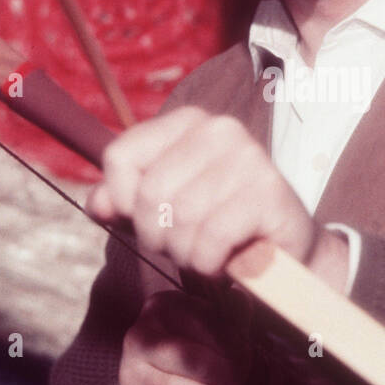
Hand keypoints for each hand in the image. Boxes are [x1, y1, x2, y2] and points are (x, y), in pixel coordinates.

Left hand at [85, 106, 348, 289]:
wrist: (286, 252)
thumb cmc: (220, 226)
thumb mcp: (167, 209)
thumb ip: (127, 201)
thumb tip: (98, 203)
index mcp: (189, 121)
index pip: (121, 156)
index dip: (125, 200)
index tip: (154, 217)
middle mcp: (220, 129)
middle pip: (150, 193)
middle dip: (159, 235)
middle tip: (186, 242)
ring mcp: (248, 157)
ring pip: (180, 219)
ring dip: (187, 253)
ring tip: (208, 251)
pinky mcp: (268, 192)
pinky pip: (210, 239)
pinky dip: (210, 263)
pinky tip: (226, 260)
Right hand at [119, 289, 247, 384]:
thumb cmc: (195, 350)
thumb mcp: (216, 324)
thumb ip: (234, 310)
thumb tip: (241, 298)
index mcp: (161, 308)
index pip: (213, 328)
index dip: (238, 346)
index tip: (242, 353)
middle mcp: (138, 339)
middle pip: (202, 364)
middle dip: (229, 375)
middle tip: (232, 378)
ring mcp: (131, 377)